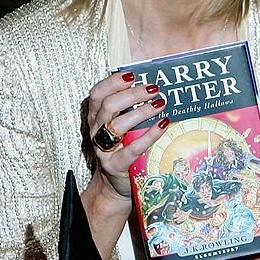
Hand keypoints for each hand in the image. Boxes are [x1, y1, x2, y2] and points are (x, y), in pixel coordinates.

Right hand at [86, 70, 168, 200]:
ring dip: (141, 112)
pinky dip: (149, 135)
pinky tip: (163, 124)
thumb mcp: (122, 126)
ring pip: (118, 125)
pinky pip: (132, 148)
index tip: (131, 75)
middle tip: (154, 88)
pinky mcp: (115, 165)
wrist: (114, 184)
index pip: (97, 94)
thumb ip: (130, 108)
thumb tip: (154, 87)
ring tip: (160, 103)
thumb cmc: (122, 148)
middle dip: (132, 94)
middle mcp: (97, 131)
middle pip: (108, 106)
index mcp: (96, 117)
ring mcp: (104, 149)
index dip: (112, 82)